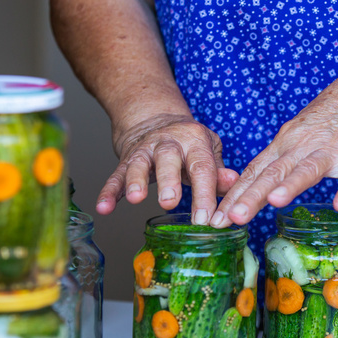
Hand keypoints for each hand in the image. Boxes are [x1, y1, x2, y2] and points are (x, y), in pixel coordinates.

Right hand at [96, 114, 238, 223]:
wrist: (156, 120)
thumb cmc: (189, 144)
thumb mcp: (209, 151)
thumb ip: (219, 171)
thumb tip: (233, 184)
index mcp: (194, 141)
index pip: (201, 167)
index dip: (204, 193)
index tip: (205, 218)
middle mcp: (169, 142)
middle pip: (168, 159)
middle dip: (168, 180)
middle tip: (170, 202)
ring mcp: (145, 150)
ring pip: (139, 164)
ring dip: (136, 181)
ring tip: (136, 199)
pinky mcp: (126, 159)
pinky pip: (115, 175)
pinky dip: (109, 192)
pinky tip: (104, 207)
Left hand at [210, 64, 337, 226]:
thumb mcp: (302, 134)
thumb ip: (285, 159)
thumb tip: (264, 185)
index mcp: (286, 142)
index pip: (255, 171)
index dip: (234, 195)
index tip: (216, 217)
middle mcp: (302, 145)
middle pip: (272, 173)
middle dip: (248, 197)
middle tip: (229, 218)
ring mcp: (330, 149)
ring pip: (306, 169)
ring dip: (290, 186)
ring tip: (274, 202)